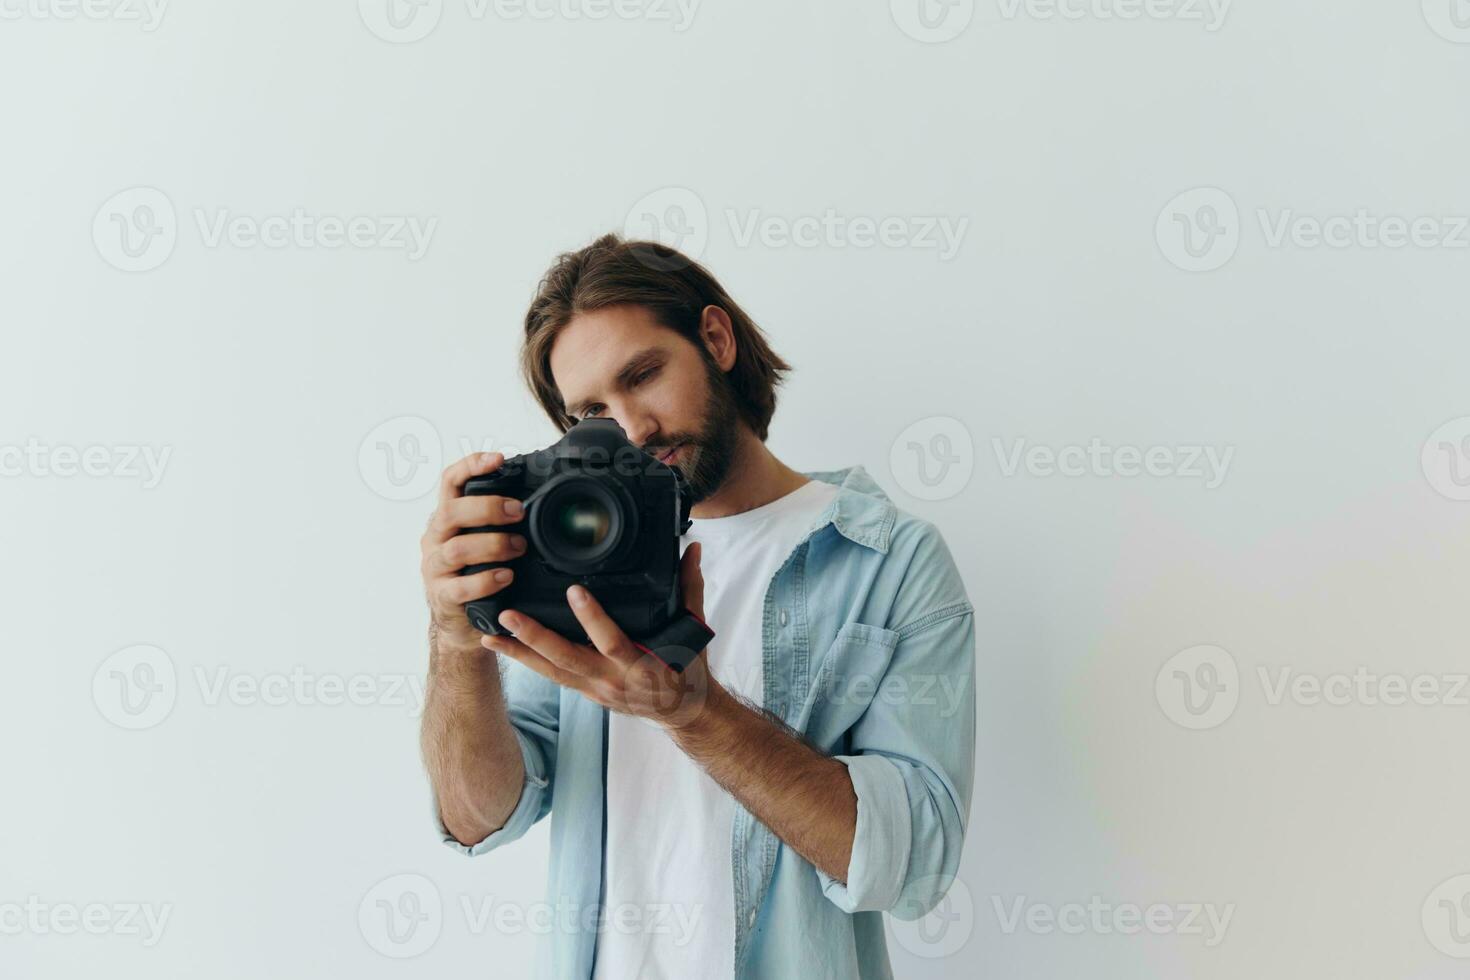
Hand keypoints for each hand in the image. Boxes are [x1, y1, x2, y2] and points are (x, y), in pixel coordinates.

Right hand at [420, 452, 527, 652]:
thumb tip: (537, 497)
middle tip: (519, 512)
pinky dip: (485, 580)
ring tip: (518, 547)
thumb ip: (498, 521)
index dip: (470, 466)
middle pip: (450, 512)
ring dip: (492, 545)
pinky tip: (506, 576)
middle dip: (488, 508)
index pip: (449, 482)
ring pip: (456, 549)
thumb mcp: (483, 540)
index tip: (498, 459)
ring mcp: (435, 568)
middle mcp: (436, 538)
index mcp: (447, 518)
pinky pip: (460, 586)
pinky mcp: (442, 596)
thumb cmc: (477, 572)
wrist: (460, 621)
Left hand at [483, 541, 718, 727]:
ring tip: (491, 636)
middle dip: (536, 637)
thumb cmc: (687, 667)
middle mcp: (613, 681)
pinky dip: (527, 664)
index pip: (612, 640)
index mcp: (641, 664)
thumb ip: (689, 586)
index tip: (575, 591)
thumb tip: (691, 549)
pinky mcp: (586, 693)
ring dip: (520, 654)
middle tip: (509, 615)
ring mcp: (597, 690)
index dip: (592, 618)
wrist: (684, 710)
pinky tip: (505, 649)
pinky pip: (553, 678)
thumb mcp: (693, 627)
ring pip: (552, 672)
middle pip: (568, 659)